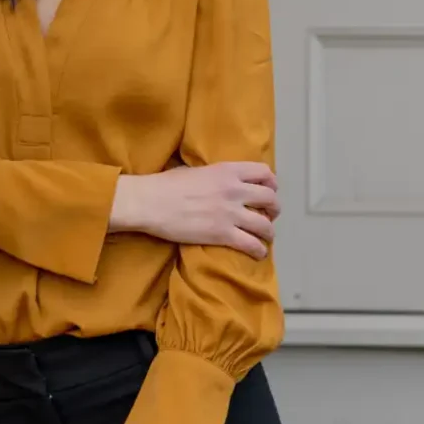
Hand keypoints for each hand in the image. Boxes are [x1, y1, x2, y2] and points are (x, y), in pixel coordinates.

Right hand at [109, 162, 279, 259]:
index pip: (264, 173)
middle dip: (273, 209)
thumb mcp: (195, 170)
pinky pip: (252, 245)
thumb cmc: (166, 184)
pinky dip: (259, 251)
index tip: (267, 191)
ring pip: (266, 225)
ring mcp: (230, 213)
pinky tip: (257, 253)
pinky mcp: (223, 234)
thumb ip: (215, 175)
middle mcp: (235, 190)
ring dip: (268, 232)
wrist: (150, 202)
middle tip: (267, 215)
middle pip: (271, 199)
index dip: (270, 183)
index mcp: (227, 170)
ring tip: (264, 237)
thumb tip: (221, 182)